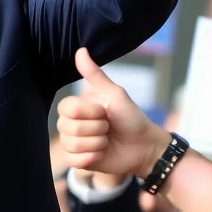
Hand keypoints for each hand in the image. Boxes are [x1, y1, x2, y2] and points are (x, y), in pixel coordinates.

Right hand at [58, 48, 168, 177]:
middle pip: (68, 127)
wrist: (144, 146)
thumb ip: (95, 75)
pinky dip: (92, 157)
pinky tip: (102, 154)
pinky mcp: (79, 161)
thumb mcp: (115, 94)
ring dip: (96, 143)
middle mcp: (72, 125)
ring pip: (72, 144)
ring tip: (107, 141)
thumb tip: (81, 50)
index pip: (66, 108)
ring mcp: (74, 144)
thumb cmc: (131, 118)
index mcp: (78, 107)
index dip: (88, 112)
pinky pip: (75, 160)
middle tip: (108, 128)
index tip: (104, 112)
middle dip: (96, 129)